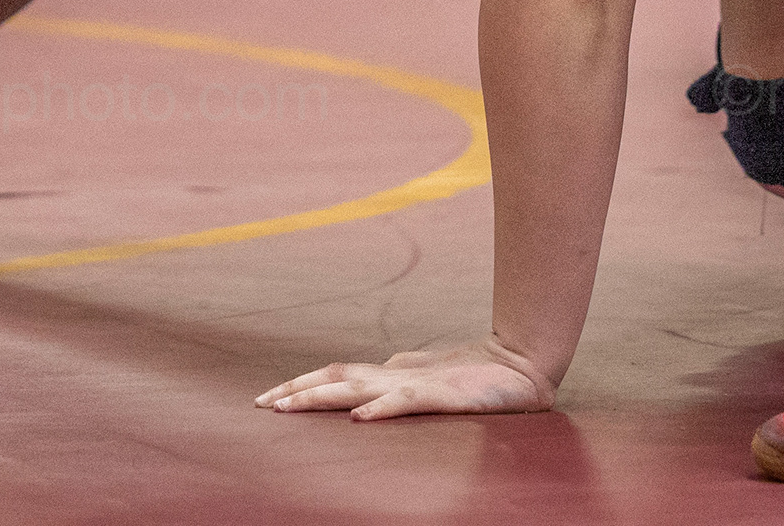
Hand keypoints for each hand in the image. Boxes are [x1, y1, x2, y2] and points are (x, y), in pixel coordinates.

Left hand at [257, 337, 555, 420]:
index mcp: (392, 374)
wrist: (521, 364)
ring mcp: (417, 384)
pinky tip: (359, 418)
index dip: (305, 383)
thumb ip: (398, 381)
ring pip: (359, 387)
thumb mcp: (427, 381)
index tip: (270, 398)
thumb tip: (369, 392)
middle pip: (336, 378)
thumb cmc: (476, 375)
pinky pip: (405, 402)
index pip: (338, 374)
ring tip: (288, 406)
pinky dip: (380, 408)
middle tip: (262, 403)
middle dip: (298, 390)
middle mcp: (396, 375)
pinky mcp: (442, 396)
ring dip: (321, 396)